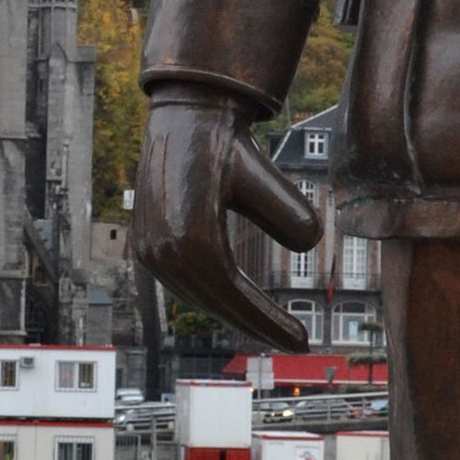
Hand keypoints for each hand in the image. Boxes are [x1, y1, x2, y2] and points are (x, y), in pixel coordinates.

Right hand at [133, 91, 323, 348]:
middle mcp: (162, 252)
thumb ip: (287, 209)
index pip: (234, 296)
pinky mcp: (147, 245)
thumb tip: (312, 243)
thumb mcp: (262, 174)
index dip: (268, 321)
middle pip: (216, 304)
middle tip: (298, 341)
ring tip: (272, 328)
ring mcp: (150, 251)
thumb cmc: (225, 145)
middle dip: (256, 326)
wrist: (183, 118)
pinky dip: (215, 298)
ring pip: (199, 298)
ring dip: (235, 315)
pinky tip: (239, 303)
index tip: (303, 339)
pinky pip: (185, 284)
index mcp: (190, 238)